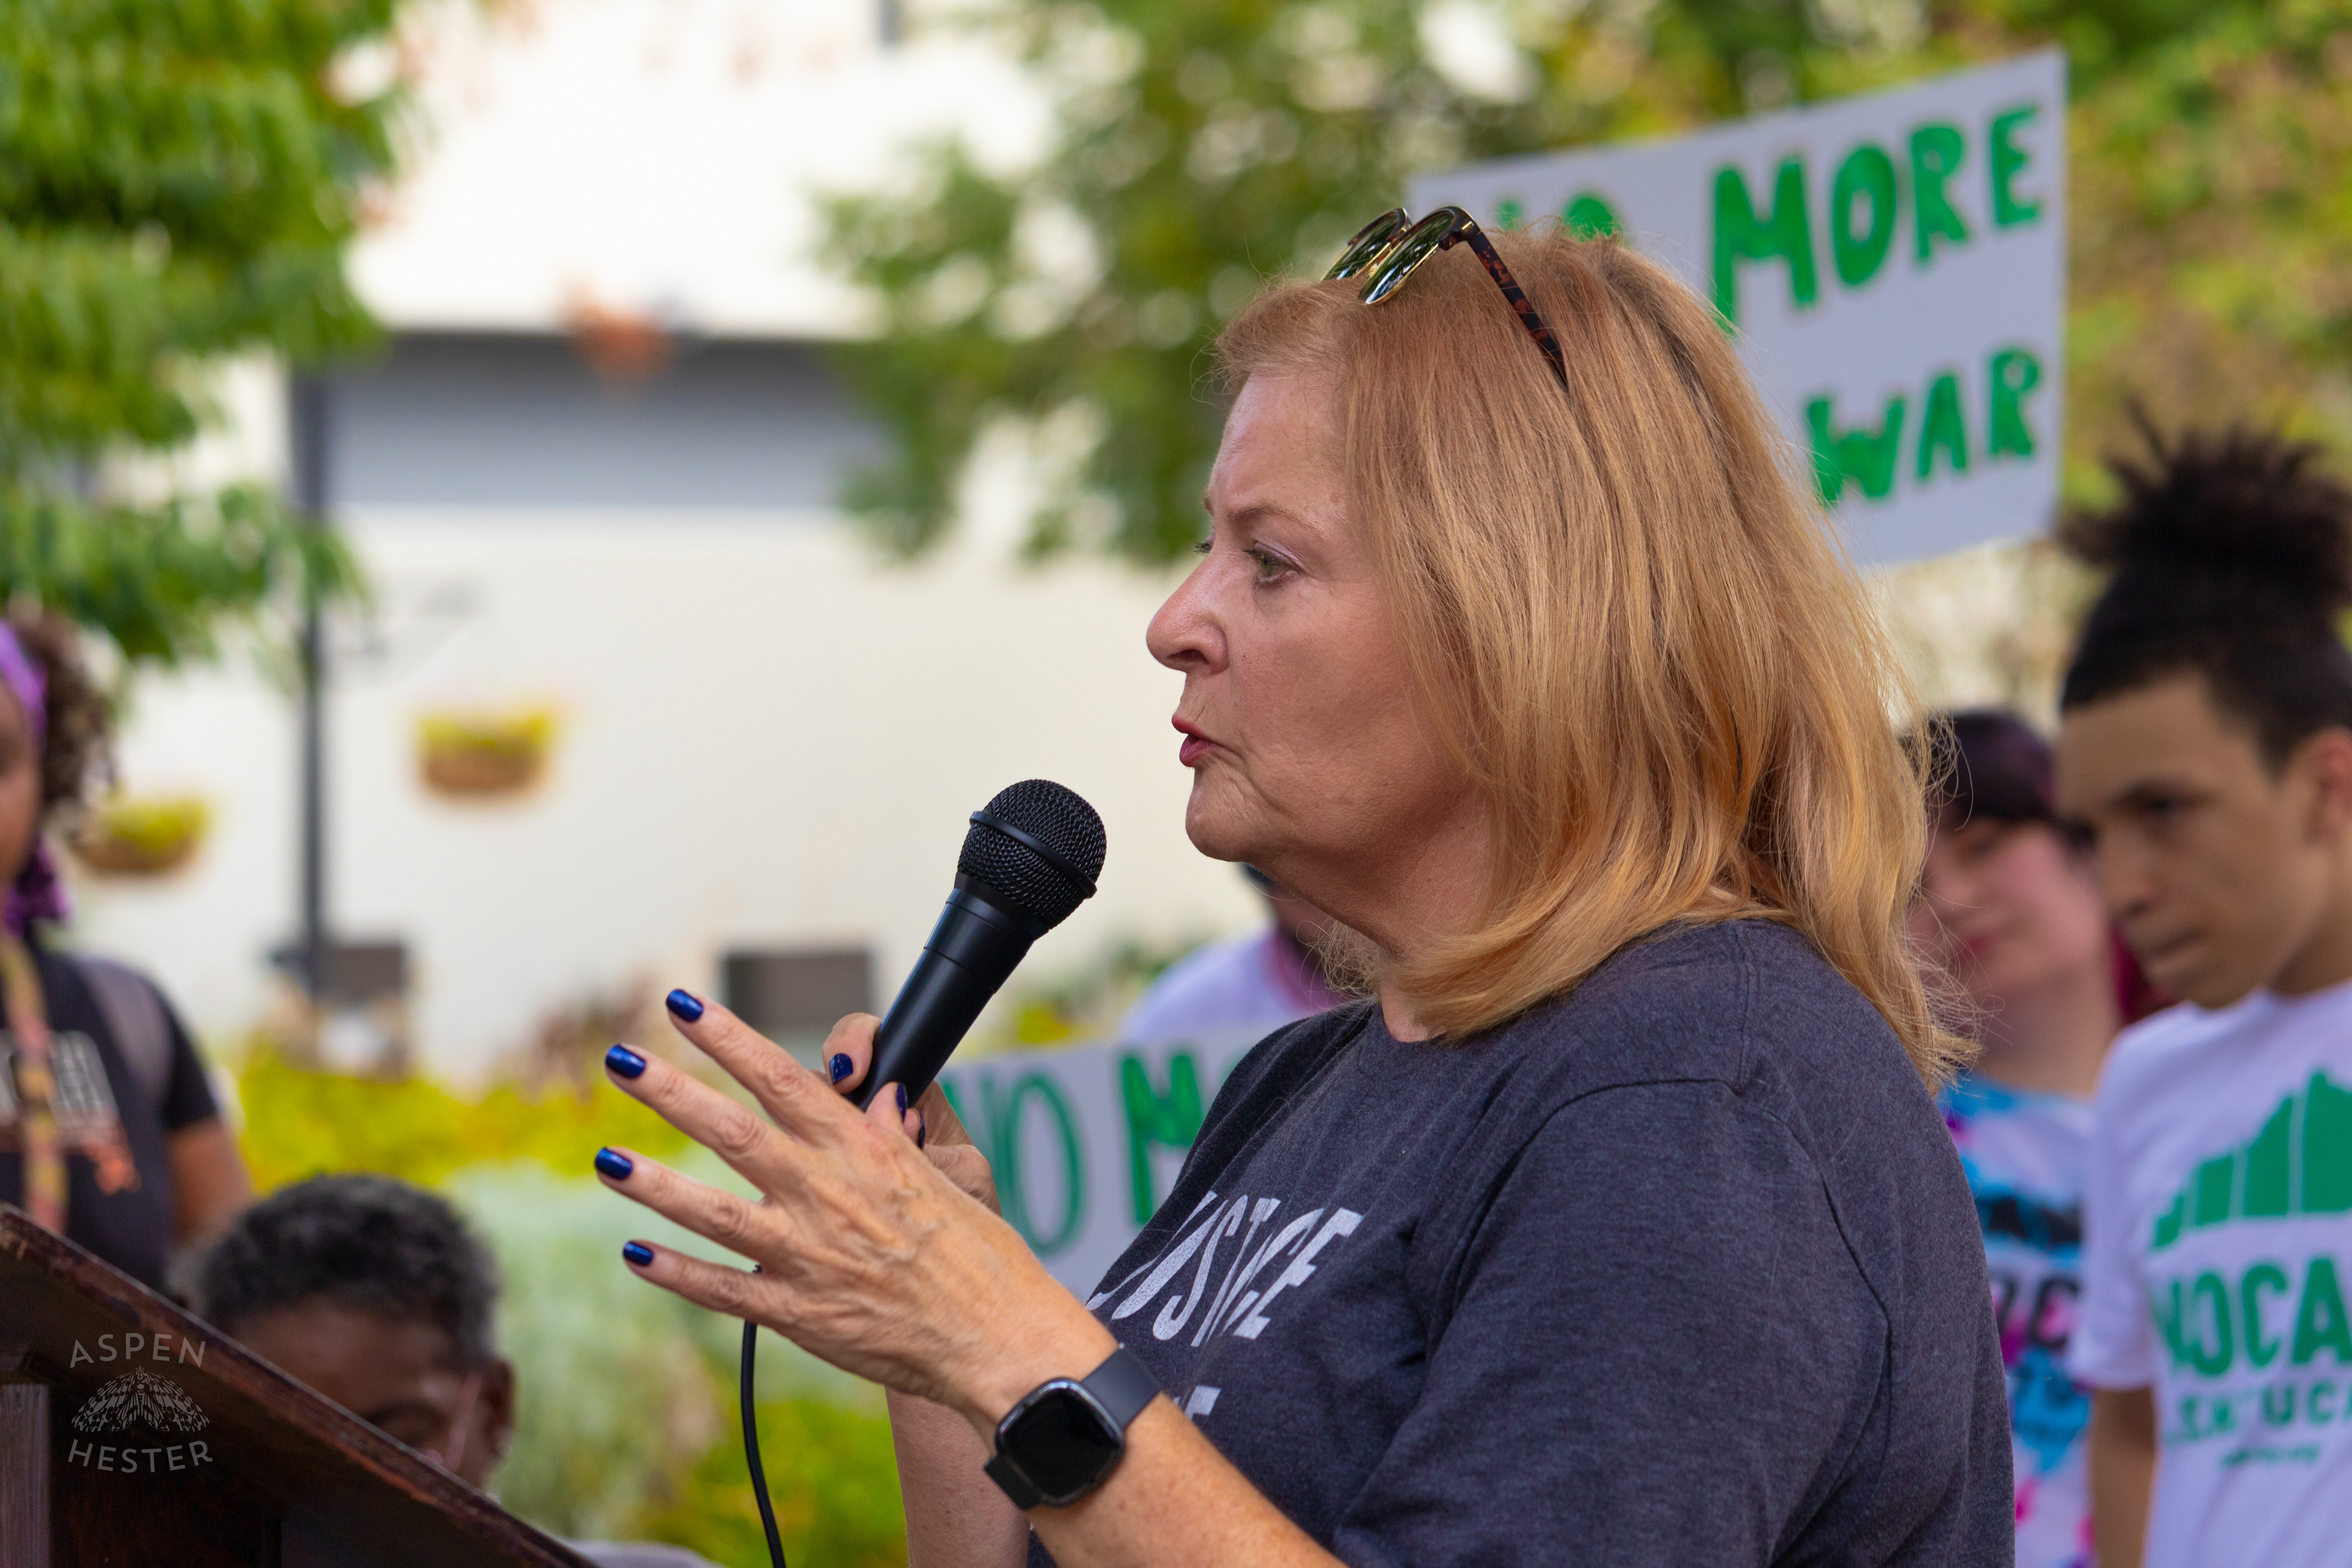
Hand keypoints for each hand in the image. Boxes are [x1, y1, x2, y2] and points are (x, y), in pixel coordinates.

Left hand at [595, 993, 1109, 1425]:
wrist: (996, 1337)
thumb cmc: (977, 1253)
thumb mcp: (940, 1173)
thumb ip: (886, 1137)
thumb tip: (870, 1099)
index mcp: (862, 1149)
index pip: (783, 1076)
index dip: (728, 1036)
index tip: (682, 1004)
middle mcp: (826, 1193)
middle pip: (732, 1131)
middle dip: (670, 1091)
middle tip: (619, 1059)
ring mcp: (806, 1255)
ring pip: (711, 1211)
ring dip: (652, 1183)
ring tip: (603, 1159)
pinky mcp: (798, 1313)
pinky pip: (722, 1290)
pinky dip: (675, 1272)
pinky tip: (635, 1252)